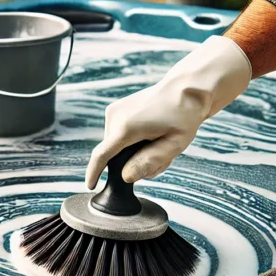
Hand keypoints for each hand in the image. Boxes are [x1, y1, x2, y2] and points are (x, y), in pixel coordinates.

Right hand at [85, 36, 251, 189]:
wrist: (185, 89)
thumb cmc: (183, 115)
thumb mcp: (174, 144)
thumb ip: (149, 162)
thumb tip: (126, 177)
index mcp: (127, 127)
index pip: (102, 155)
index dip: (94, 173)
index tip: (90, 186)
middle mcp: (115, 117)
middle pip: (115, 155)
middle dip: (134, 164)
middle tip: (162, 159)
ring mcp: (114, 111)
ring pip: (117, 147)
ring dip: (136, 153)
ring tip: (159, 144)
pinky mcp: (117, 110)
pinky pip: (119, 136)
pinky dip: (134, 142)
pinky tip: (152, 135)